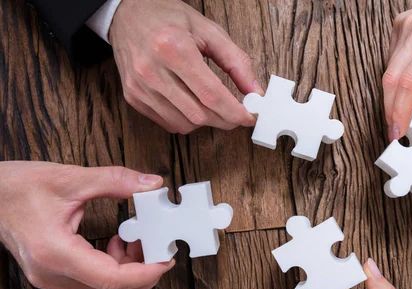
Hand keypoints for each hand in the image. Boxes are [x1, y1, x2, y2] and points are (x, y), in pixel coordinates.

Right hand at [0, 161, 174, 288]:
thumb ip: (115, 181)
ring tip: (138, 242)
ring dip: (129, 275)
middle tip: (159, 253)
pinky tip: (118, 244)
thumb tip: (151, 184)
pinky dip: (113, 270)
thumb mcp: (69, 178)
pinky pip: (91, 285)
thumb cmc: (17, 187)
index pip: (111, 280)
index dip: (145, 274)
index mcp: (55, 253)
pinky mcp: (53, 274)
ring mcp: (50, 278)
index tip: (165, 260)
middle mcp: (52, 274)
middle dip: (143, 280)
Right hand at [109, 0, 261, 133]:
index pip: (211, 94)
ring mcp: (140, 86)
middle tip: (236, 114)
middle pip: (199, 114)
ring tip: (213, 106)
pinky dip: (186, 120)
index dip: (235, 111)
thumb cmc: (169, 18)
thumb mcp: (208, 30)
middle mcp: (152, 70)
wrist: (127, 13)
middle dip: (224, 119)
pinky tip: (192, 104)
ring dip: (206, 121)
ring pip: (184, 123)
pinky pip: (168, 123)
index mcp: (173, 48)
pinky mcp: (132, 96)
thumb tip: (256, 91)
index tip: (249, 117)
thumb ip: (236, 61)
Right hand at [384, 0, 411, 142]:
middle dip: (391, 110)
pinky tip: (404, 86)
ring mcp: (407, 25)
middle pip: (392, 80)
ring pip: (388, 70)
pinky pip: (391, 58)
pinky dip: (395, 77)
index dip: (400, 111)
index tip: (400, 132)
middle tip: (395, 132)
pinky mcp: (400, 23)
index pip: (410, 82)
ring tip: (399, 114)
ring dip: (391, 96)